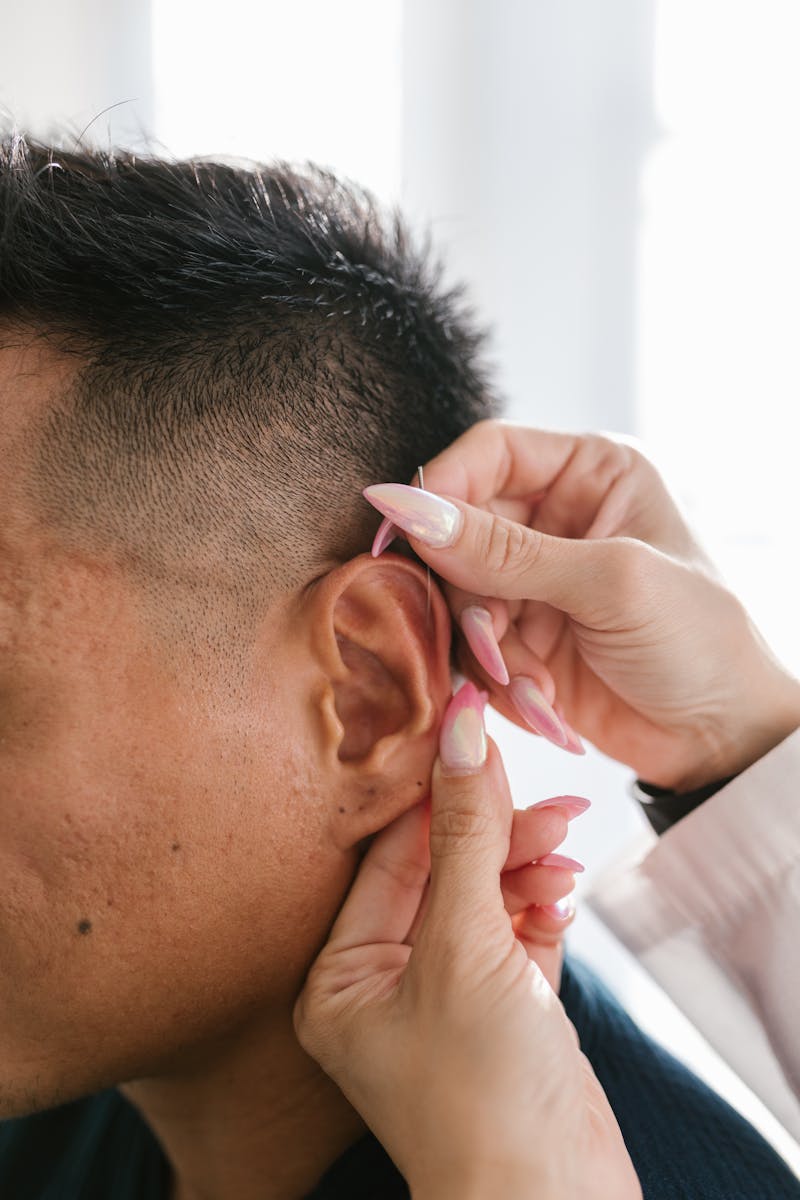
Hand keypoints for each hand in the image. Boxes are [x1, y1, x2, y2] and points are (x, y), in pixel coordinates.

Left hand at [294, 683, 639, 1199]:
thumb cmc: (480, 1093)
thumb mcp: (468, 944)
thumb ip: (468, 832)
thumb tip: (463, 727)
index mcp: (340, 976)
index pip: (390, 854)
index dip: (438, 791)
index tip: (477, 732)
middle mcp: (383, 986)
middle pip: (441, 873)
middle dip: (497, 833)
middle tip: (551, 801)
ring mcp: (443, 1001)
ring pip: (483, 900)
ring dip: (525, 867)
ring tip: (566, 848)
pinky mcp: (500, 1014)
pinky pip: (514, 936)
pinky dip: (539, 908)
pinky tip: (561, 892)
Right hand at [365, 422, 799, 790]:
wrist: (724, 741)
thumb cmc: (700, 641)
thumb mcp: (608, 583)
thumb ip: (504, 550)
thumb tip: (406, 507)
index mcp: (591, 473)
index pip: (487, 455)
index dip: (441, 490)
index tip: (402, 536)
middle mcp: (558, 520)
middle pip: (460, 533)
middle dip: (472, 597)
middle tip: (494, 642)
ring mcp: (538, 582)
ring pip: (459, 598)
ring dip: (488, 650)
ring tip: (533, 686)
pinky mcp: (525, 639)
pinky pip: (474, 649)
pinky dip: (501, 682)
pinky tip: (546, 706)